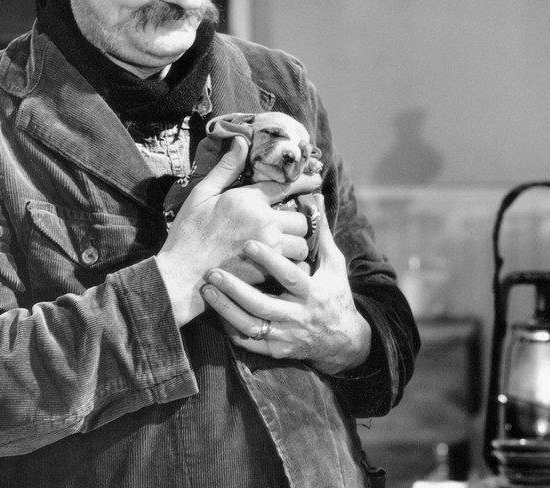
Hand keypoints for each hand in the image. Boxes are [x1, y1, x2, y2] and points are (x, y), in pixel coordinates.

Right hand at [155, 136, 313, 325]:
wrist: (182, 276)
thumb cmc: (189, 233)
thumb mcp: (202, 195)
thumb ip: (227, 169)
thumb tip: (241, 140)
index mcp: (249, 201)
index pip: (286, 186)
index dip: (305, 182)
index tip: (316, 179)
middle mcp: (264, 222)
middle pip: (301, 220)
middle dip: (296, 223)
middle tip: (287, 226)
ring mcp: (269, 248)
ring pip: (302, 244)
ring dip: (295, 245)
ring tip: (284, 247)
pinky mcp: (269, 271)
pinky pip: (293, 266)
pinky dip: (290, 265)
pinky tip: (281, 265)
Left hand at [199, 194, 371, 374]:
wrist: (342, 339)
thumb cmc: (335, 294)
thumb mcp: (334, 265)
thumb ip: (321, 234)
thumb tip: (315, 198)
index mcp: (313, 292)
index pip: (288, 275)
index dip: (269, 260)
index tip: (248, 242)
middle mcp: (299, 316)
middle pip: (262, 304)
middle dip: (236, 288)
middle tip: (212, 271)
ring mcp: (286, 336)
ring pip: (250, 325)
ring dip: (226, 308)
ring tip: (207, 290)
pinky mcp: (276, 351)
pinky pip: (249, 342)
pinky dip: (231, 329)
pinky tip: (216, 312)